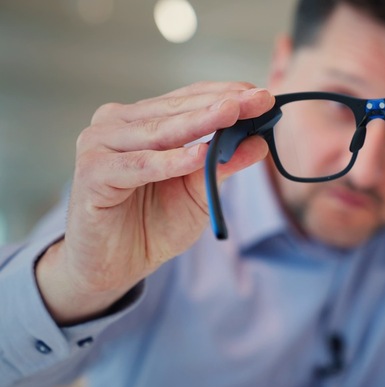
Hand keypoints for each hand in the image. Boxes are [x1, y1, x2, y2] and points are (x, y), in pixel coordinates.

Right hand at [36, 81, 274, 324]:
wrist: (115, 266)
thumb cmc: (154, 223)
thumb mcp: (199, 192)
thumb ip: (223, 165)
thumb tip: (260, 142)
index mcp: (142, 120)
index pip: (190, 99)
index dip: (227, 95)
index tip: (265, 96)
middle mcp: (117, 124)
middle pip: (178, 110)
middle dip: (222, 104)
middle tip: (259, 98)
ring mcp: (100, 145)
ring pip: (160, 132)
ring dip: (199, 123)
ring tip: (232, 114)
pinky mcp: (92, 174)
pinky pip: (139, 166)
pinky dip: (170, 161)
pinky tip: (199, 156)